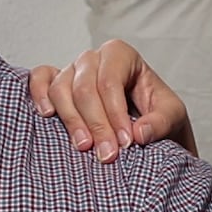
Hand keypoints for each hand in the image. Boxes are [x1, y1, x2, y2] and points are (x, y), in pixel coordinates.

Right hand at [23, 41, 196, 162]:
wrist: (142, 123)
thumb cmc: (156, 114)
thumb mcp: (172, 117)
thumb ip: (161, 122)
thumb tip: (138, 134)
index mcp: (121, 55)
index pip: (110, 81)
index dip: (115, 114)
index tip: (125, 144)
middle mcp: (93, 58)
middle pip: (84, 87)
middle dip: (96, 124)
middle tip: (107, 155)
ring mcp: (72, 69)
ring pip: (60, 88)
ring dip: (71, 120)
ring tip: (83, 147)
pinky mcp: (55, 83)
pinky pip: (39, 79)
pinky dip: (39, 93)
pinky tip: (47, 115)